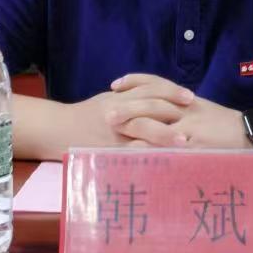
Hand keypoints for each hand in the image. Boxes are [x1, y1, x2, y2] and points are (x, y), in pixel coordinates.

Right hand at [55, 78, 194, 152]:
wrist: (57, 129)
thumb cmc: (86, 114)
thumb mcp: (108, 99)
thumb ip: (131, 97)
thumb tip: (160, 98)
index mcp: (119, 97)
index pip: (149, 89)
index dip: (170, 92)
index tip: (190, 96)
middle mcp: (117, 113)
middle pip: (149, 108)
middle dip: (173, 112)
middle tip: (195, 116)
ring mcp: (112, 134)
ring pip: (141, 132)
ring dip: (164, 137)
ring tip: (185, 143)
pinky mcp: (106, 153)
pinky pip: (129, 156)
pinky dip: (147, 158)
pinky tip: (162, 163)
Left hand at [110, 73, 251, 148]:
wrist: (252, 134)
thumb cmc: (224, 124)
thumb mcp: (201, 109)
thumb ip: (179, 108)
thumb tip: (153, 110)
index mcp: (187, 99)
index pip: (157, 83)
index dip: (135, 82)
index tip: (115, 85)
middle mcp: (188, 109)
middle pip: (153, 102)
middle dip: (128, 107)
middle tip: (107, 112)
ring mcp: (192, 128)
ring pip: (159, 124)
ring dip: (135, 127)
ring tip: (115, 133)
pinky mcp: (197, 148)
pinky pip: (172, 149)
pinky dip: (154, 151)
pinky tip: (138, 155)